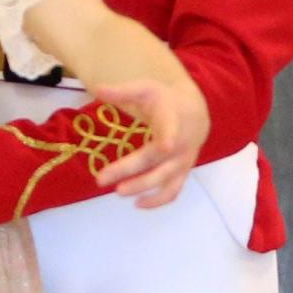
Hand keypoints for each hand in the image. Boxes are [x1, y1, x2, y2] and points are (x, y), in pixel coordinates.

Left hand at [92, 75, 209, 208]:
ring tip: (118, 192)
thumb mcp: (145, 90)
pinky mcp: (182, 174)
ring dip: (142, 188)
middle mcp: (180, 144)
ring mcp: (182, 162)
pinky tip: (137, 204)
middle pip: (156, 161)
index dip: (169, 138)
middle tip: (101, 179)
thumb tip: (97, 89)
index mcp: (172, 120)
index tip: (166, 146)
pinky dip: (158, 201)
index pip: (172, 129)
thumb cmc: (165, 100)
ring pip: (165, 180)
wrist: (195, 113)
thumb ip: (122, 92)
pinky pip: (173, 191)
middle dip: (130, 171)